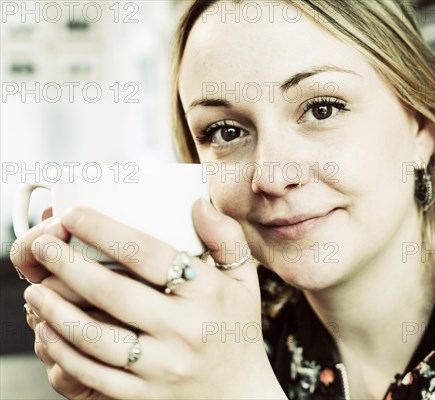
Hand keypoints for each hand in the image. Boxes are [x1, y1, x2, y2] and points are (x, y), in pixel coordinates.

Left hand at [22, 200, 285, 398]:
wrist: (240, 393)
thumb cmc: (237, 329)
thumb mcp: (244, 280)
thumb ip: (225, 237)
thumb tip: (198, 202)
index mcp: (207, 293)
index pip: (148, 254)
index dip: (104, 230)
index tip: (75, 215)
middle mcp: (184, 329)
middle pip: (112, 293)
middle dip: (67, 265)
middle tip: (43, 246)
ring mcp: (162, 366)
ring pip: (94, 337)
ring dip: (55, 310)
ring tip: (36, 289)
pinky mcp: (143, 395)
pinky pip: (92, 373)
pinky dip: (62, 350)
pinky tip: (48, 329)